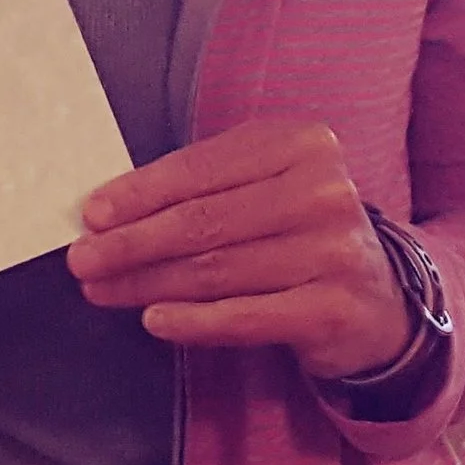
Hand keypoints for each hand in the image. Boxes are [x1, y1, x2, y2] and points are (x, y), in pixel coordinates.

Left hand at [67, 119, 411, 382]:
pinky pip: (246, 316)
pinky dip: (193, 320)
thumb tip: (109, 214)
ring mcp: (335, 251)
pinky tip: (154, 319)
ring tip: (103, 289)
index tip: (92, 215)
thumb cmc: (298, 234)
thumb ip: (202, 190)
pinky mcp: (336, 309)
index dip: (138, 194)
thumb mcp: (262, 189)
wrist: (381, 300)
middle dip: (131, 242)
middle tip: (83, 260)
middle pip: (202, 221)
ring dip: (147, 282)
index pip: (200, 169)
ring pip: (216, 270)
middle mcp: (323, 191)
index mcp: (300, 145)